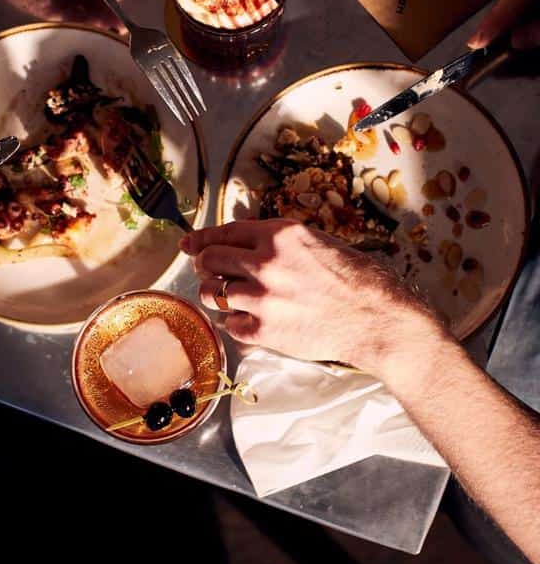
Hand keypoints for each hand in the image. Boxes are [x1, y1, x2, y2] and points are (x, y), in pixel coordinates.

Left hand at [181, 219, 447, 378]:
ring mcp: (260, 298)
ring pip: (213, 293)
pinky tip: (248, 320)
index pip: (223, 233)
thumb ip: (278, 240)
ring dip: (214, 294)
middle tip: (207, 271)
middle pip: (210, 260)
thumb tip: (246, 241)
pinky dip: (235, 322)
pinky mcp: (263, 330)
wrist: (374, 318)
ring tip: (224, 297)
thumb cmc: (354, 277)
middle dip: (204, 265)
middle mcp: (264, 263)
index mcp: (278, 235)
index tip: (188, 244)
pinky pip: (229, 324)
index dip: (201, 239)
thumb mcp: (315, 242)